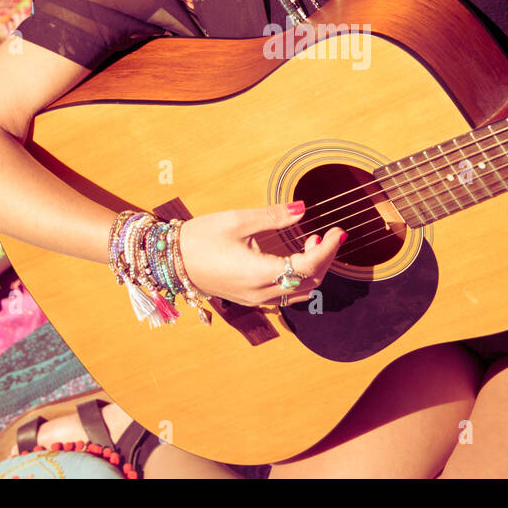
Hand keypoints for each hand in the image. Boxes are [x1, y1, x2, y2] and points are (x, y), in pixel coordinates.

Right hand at [176, 202, 343, 307]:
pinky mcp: (249, 298)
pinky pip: (284, 294)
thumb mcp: (237, 220)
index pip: (308, 267)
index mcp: (258, 273)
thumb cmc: (199, 238)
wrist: (169, 260)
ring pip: (298, 292)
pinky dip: (297, 278)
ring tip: (310, 243)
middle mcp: (259, 292)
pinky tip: (293, 257)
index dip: (328, 249)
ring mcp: (254, 299)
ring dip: (312, 270)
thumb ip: (273, 216)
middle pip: (309, 283)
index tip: (338, 231)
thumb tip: (302, 208)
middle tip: (327, 234)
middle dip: (324, 259)